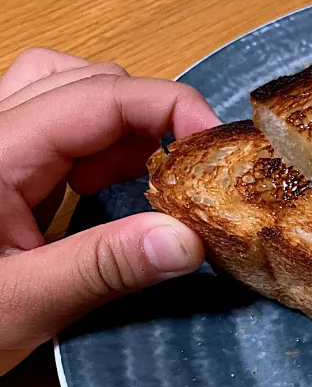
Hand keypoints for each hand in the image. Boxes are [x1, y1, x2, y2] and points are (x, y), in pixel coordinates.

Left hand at [0, 48, 219, 374]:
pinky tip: (114, 188)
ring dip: (121, 124)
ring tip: (152, 174)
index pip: (95, 95)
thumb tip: (189, 239)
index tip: (216, 146)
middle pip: (81, 79)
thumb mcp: (19, 307)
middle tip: (189, 168)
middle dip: (148, 112)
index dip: (167, 106)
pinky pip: (54, 131)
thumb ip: (102, 267)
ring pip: (64, 93)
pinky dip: (99, 148)